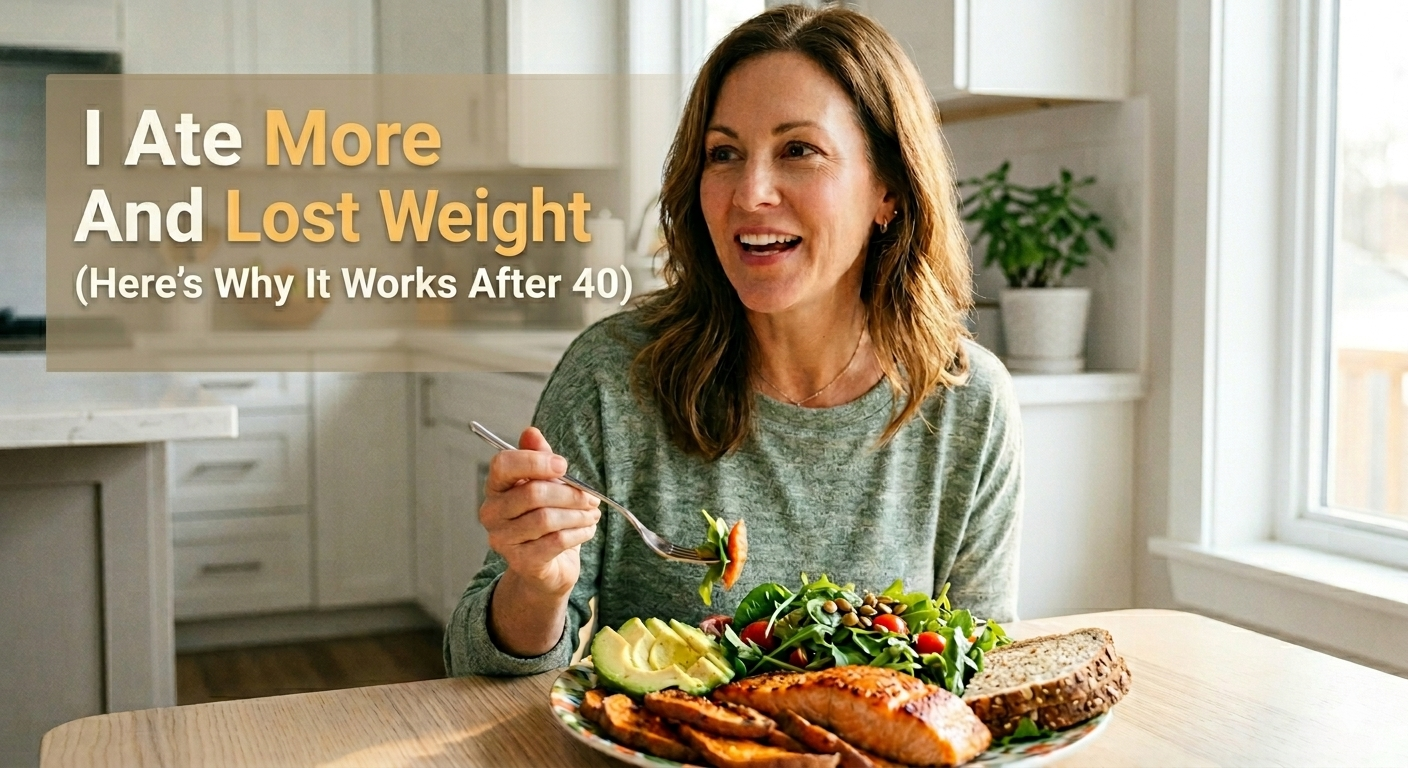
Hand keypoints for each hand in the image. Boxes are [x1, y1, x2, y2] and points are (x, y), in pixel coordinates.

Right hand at [480, 427, 600, 598]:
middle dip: (569, 493)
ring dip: (577, 514)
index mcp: (496, 487)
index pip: (503, 465)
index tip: (564, 465)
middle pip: (532, 493)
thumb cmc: (546, 520)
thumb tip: (531, 432)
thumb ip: (539, 458)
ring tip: (592, 514)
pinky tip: (587, 530)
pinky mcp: (521, 562)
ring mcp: (503, 539)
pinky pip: (555, 542)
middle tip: (591, 497)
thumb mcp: (546, 485)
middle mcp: (492, 513)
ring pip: (546, 518)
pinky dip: (578, 533)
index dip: (535, 462)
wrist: (547, 567)